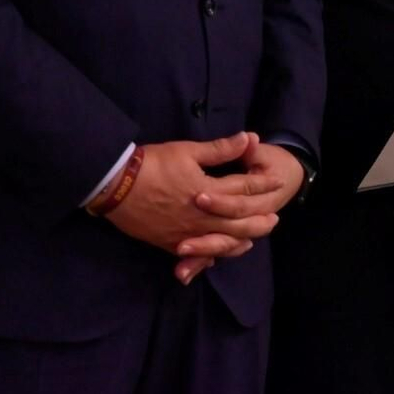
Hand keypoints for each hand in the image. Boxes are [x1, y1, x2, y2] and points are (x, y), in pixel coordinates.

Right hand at [104, 134, 284, 278]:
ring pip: (222, 241)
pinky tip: (218, 255)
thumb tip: (248, 138)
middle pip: (239, 222)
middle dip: (259, 220)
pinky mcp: (171, 243)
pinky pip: (197, 254)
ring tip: (253, 239)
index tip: (277, 182)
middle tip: (275, 219)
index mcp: (209, 192)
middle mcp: (203, 217)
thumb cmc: (152, 164)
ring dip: (241, 240)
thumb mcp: (187, 151)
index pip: (244, 189)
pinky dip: (212, 254)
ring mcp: (187, 233)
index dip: (262, 184)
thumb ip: (220, 149)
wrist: (116, 187)